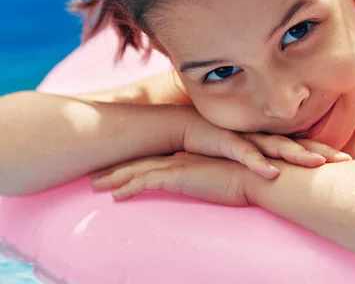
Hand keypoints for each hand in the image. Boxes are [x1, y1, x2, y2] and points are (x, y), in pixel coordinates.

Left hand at [90, 153, 253, 205]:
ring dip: (115, 177)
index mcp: (190, 158)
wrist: (257, 174)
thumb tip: (210, 185)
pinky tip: (116, 196)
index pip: (157, 160)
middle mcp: (181, 159)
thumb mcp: (226, 177)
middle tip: (97, 175)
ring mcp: (179, 166)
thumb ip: (213, 178)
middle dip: (117, 168)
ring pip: (138, 170)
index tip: (121, 170)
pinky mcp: (180, 176)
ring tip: (95, 184)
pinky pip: (147, 182)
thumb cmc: (248, 177)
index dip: (137, 164)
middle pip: (142, 162)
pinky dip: (130, 187)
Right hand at [177, 109, 350, 179]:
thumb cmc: (221, 144)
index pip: (304, 146)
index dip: (326, 152)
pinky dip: (258, 163)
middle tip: (347, 161)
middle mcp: (263, 136)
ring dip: (297, 155)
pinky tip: (272, 174)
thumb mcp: (248, 155)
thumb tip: (287, 180)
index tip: (349, 162)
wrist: (188, 128)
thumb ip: (267, 162)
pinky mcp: (226, 141)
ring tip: (318, 164)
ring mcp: (246, 137)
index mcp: (270, 140)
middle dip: (322, 152)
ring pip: (276, 146)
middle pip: (298, 144)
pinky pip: (244, 153)